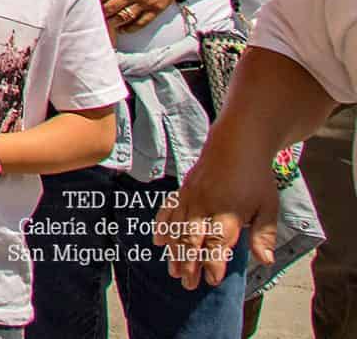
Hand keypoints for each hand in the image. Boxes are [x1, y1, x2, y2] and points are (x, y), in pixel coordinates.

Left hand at [99, 0, 189, 35]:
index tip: (88, 2)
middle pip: (110, 8)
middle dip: (100, 13)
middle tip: (94, 16)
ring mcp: (143, 3)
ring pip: (122, 18)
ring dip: (112, 23)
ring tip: (106, 24)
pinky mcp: (154, 10)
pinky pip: (139, 24)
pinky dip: (129, 28)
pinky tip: (122, 29)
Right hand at [162, 155, 281, 288]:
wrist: (237, 143)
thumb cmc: (256, 178)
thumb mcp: (268, 207)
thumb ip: (264, 235)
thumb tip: (266, 260)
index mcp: (228, 211)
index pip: (218, 243)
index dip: (214, 262)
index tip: (213, 280)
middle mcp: (205, 205)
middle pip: (193, 238)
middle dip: (189, 263)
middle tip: (188, 284)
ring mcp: (191, 196)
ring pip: (178, 228)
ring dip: (175, 251)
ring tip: (173, 271)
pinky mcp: (183, 189)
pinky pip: (169, 210)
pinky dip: (162, 226)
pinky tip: (159, 242)